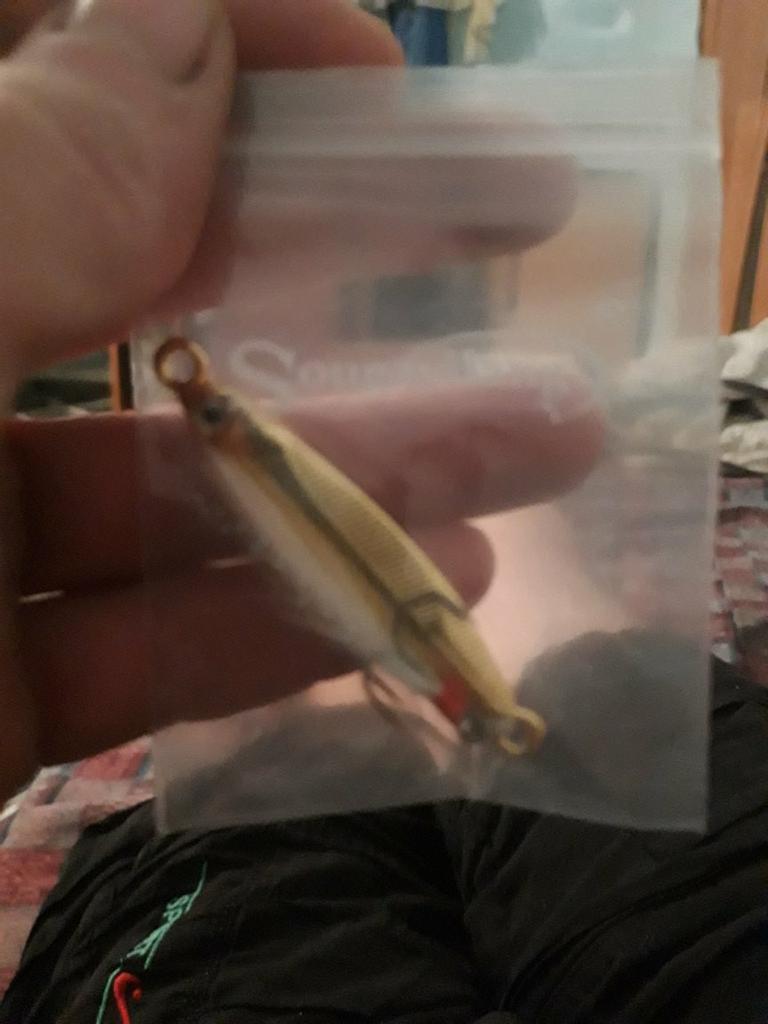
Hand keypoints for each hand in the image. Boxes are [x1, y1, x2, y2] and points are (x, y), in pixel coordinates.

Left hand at [0, 0, 600, 802]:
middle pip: (129, 278)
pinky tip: (421, 594)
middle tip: (504, 220)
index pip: (50, 82)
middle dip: (327, 246)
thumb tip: (188, 16)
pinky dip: (268, 627)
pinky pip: (133, 653)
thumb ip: (46, 170)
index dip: (215, 46)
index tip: (373, 76)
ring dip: (356, 473)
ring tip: (539, 444)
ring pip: (163, 493)